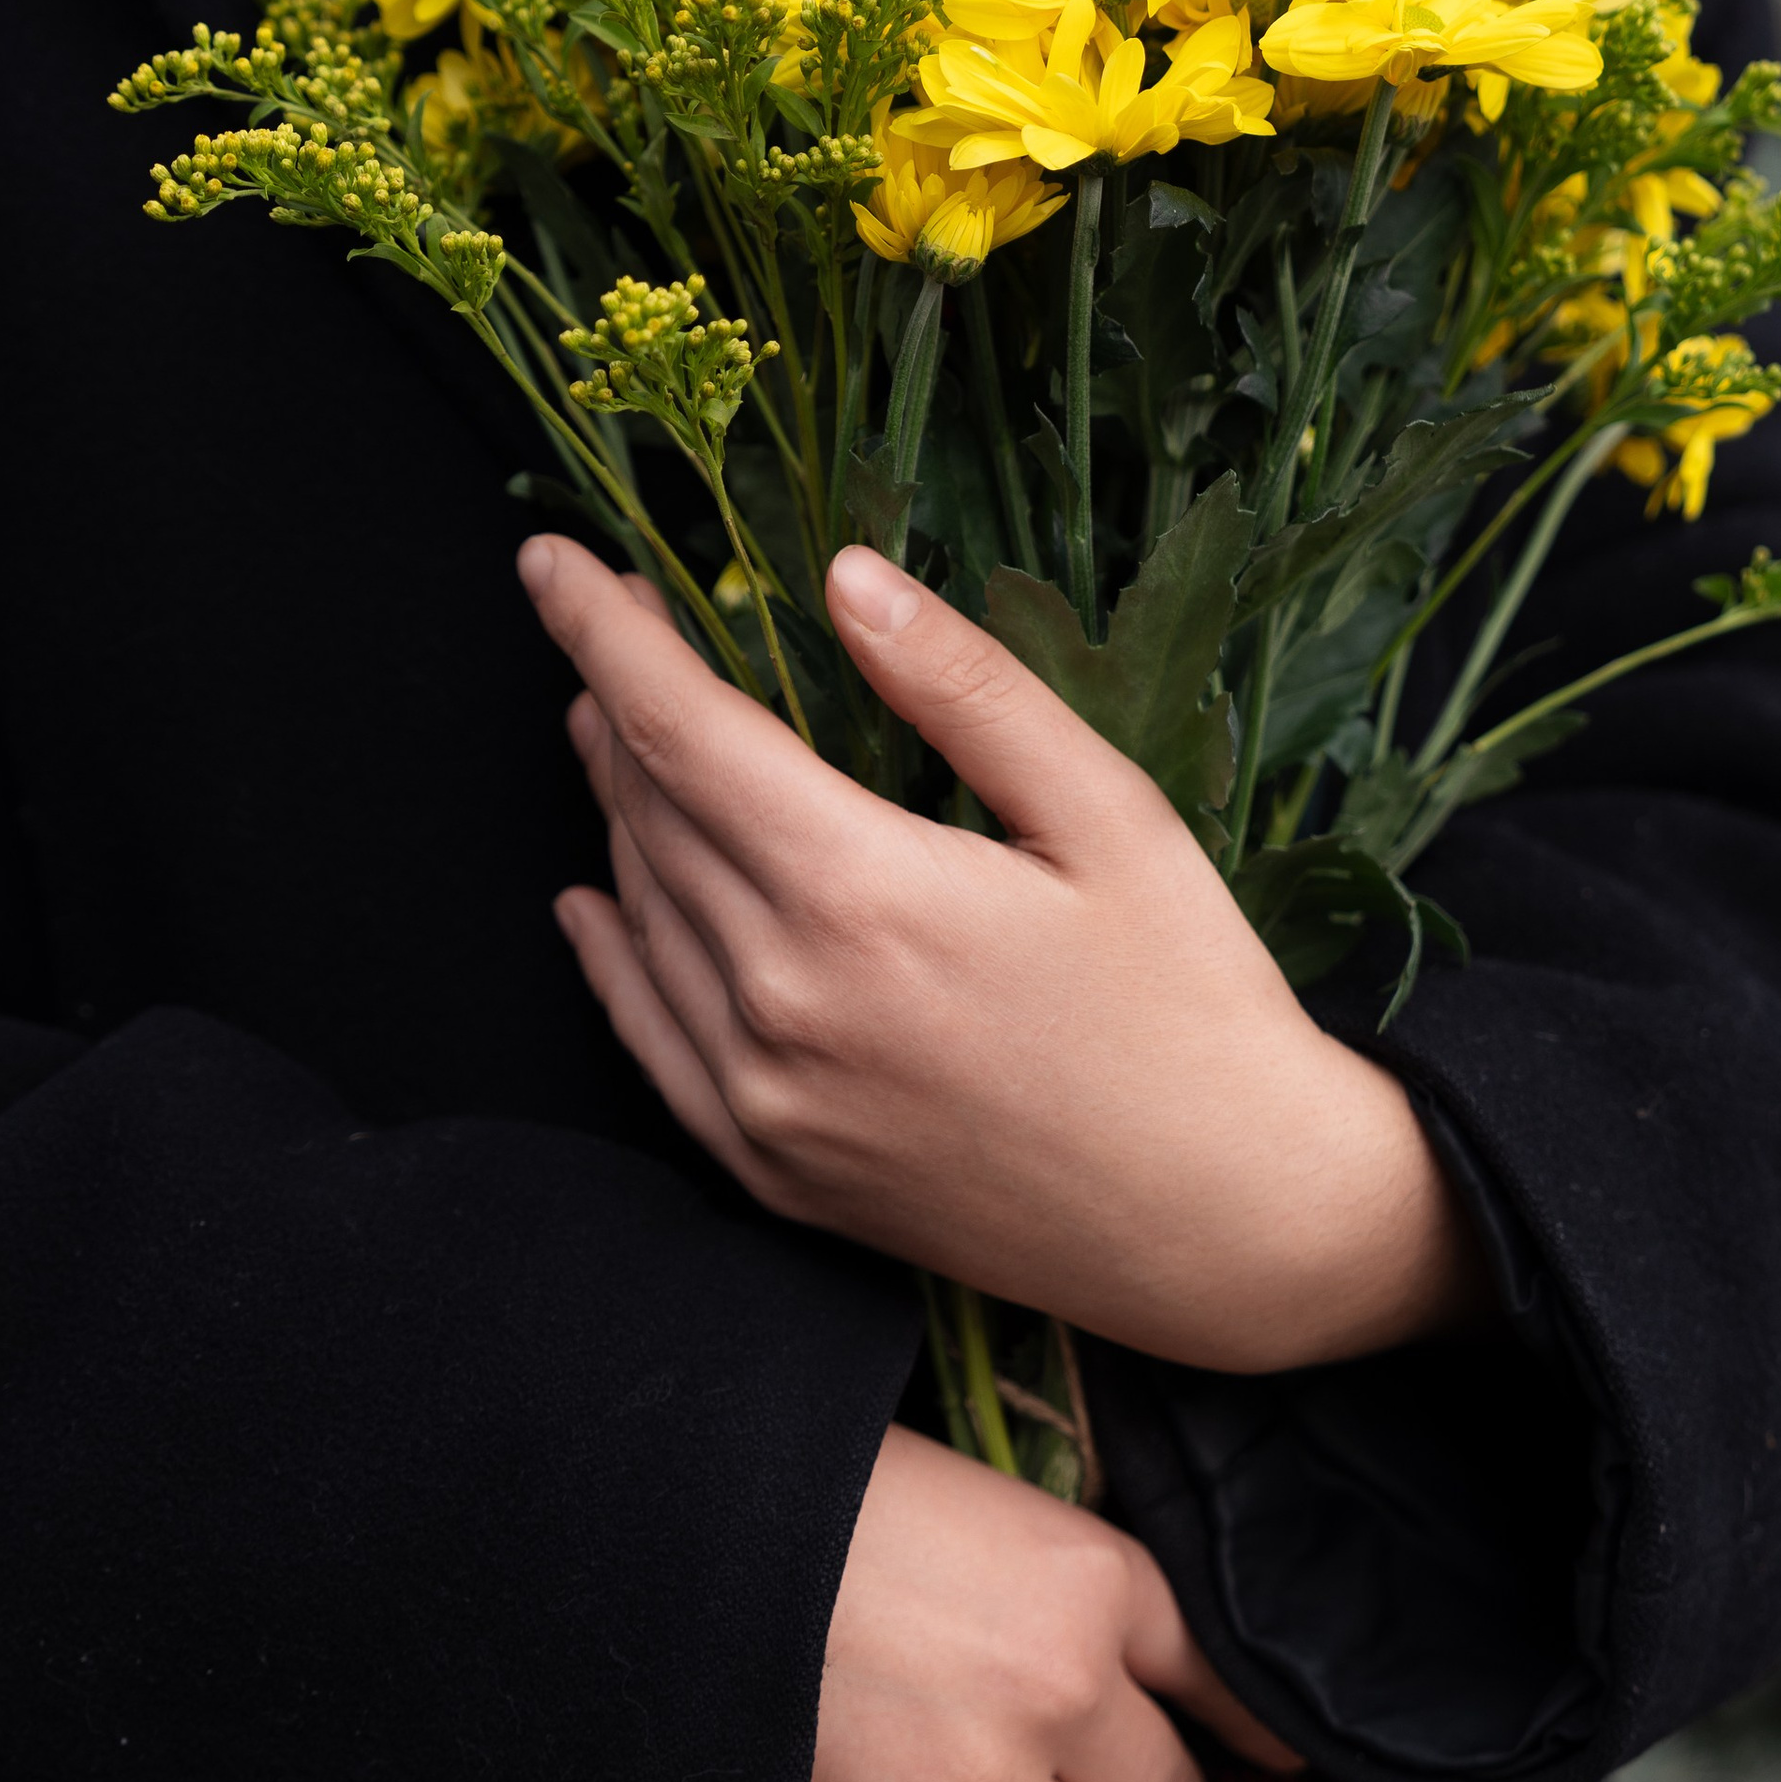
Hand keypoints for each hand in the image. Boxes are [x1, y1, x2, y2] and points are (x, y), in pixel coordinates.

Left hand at [518, 534, 1482, 1369]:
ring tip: (616, 739)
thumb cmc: (1195, 1006)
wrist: (1234, 1224)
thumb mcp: (1109, 815)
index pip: (677, 728)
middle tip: (618, 636)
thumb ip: (965, 688)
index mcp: (862, 893)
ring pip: (643, 915)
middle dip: (617, 707)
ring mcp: (769, 1100)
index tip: (546, 557)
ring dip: (618, 814)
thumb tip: (844, 578)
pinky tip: (594, 903)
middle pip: (650, 814)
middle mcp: (784, 1001)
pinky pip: (649, 1044)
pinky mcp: (778, 1174)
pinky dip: (611, 957)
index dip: (600, 631)